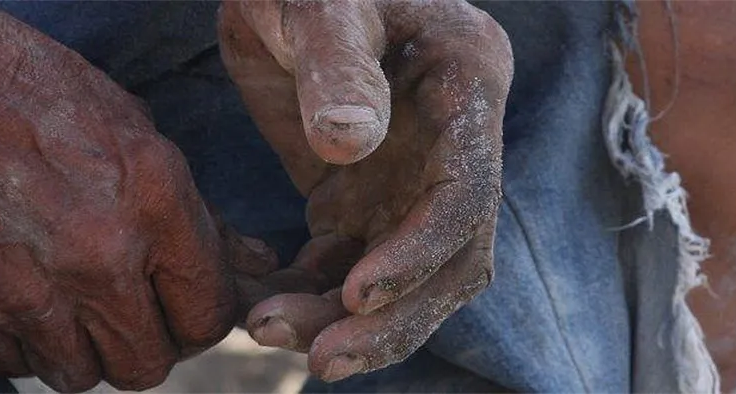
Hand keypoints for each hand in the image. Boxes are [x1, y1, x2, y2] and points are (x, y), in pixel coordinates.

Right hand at [0, 2, 269, 390]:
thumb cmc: (31, 90)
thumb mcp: (135, 130)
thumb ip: (199, 214)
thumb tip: (256, 266)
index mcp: (155, 201)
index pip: (208, 314)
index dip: (202, 317)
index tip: (186, 306)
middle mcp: (100, 255)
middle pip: (148, 363)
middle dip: (148, 342)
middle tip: (131, 309)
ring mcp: (31, 290)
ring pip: (83, 375)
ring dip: (86, 349)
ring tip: (73, 299)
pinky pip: (18, 366)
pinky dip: (27, 344)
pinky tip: (23, 292)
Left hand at [220, 0, 512, 380]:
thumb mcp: (322, 3)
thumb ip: (338, 66)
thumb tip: (349, 144)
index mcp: (468, 85)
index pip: (467, 193)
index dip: (420, 253)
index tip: (358, 293)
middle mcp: (454, 143)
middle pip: (448, 257)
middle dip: (390, 317)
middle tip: (319, 357)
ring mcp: (412, 175)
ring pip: (399, 274)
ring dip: (342, 317)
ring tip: (267, 328)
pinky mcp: (366, 194)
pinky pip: (351, 263)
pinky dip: (314, 293)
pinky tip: (266, 299)